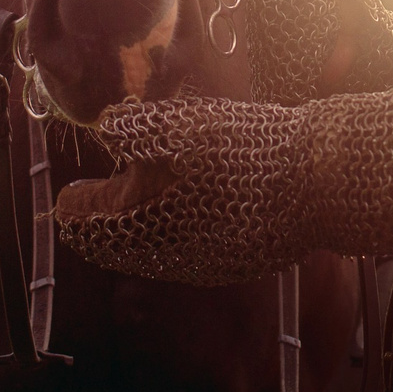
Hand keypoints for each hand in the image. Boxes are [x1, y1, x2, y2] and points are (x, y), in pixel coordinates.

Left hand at [52, 93, 312, 286]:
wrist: (321, 182)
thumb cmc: (249, 150)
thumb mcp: (184, 127)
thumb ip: (136, 130)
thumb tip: (104, 131)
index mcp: (145, 225)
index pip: (87, 226)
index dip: (77, 204)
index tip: (71, 192)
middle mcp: (171, 257)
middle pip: (118, 245)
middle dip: (107, 217)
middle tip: (99, 193)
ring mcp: (207, 264)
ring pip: (155, 251)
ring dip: (142, 224)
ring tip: (143, 194)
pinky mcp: (238, 263)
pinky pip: (191, 252)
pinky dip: (177, 230)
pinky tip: (189, 205)